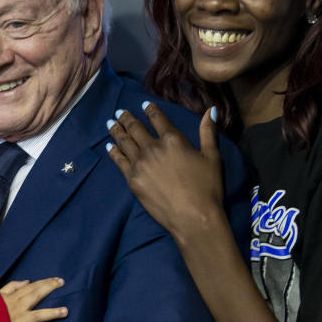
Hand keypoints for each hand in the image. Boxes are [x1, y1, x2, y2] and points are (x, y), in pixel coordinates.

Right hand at [0, 277, 67, 321]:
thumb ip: (13, 286)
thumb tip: (28, 281)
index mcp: (14, 298)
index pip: (32, 287)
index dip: (46, 282)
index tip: (58, 280)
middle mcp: (18, 308)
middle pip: (36, 296)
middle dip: (50, 289)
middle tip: (63, 285)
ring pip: (37, 316)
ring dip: (52, 313)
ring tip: (65, 311)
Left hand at [106, 103, 224, 244]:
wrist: (193, 217)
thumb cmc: (207, 188)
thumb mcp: (212, 156)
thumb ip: (208, 131)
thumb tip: (211, 109)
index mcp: (173, 140)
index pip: (158, 119)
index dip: (150, 109)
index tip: (144, 104)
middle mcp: (153, 148)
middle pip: (136, 128)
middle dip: (127, 118)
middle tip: (120, 112)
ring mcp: (140, 164)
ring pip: (124, 142)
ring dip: (117, 130)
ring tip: (110, 123)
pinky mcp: (132, 179)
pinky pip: (119, 161)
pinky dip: (113, 151)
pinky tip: (109, 146)